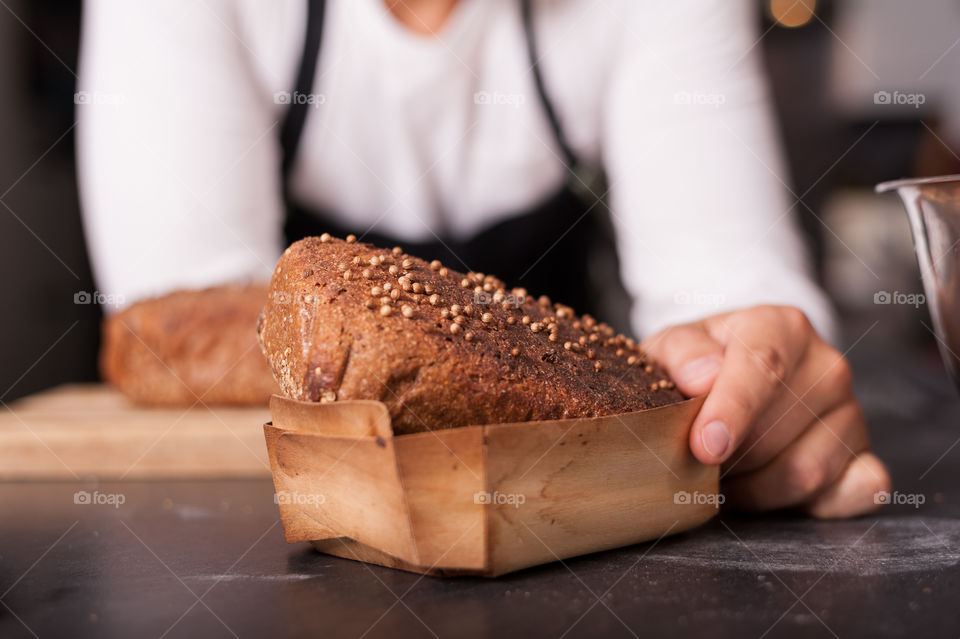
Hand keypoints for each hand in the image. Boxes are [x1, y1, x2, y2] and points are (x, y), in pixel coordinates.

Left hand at [642, 305, 890, 517]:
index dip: (733, 410)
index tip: (705, 446)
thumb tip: (702, 377)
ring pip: (806, 474)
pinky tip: (770, 489)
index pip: (764, 368)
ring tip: (725, 472)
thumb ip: (681, 353)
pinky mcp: (866, 457)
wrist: (732, 379)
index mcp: (781, 328)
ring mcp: (852, 414)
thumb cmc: (699, 365)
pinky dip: (806, 505)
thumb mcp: (673, 346)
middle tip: (695, 459)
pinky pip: (855, 493)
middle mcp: (827, 367)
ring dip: (753, 489)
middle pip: (776, 433)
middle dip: (727, 459)